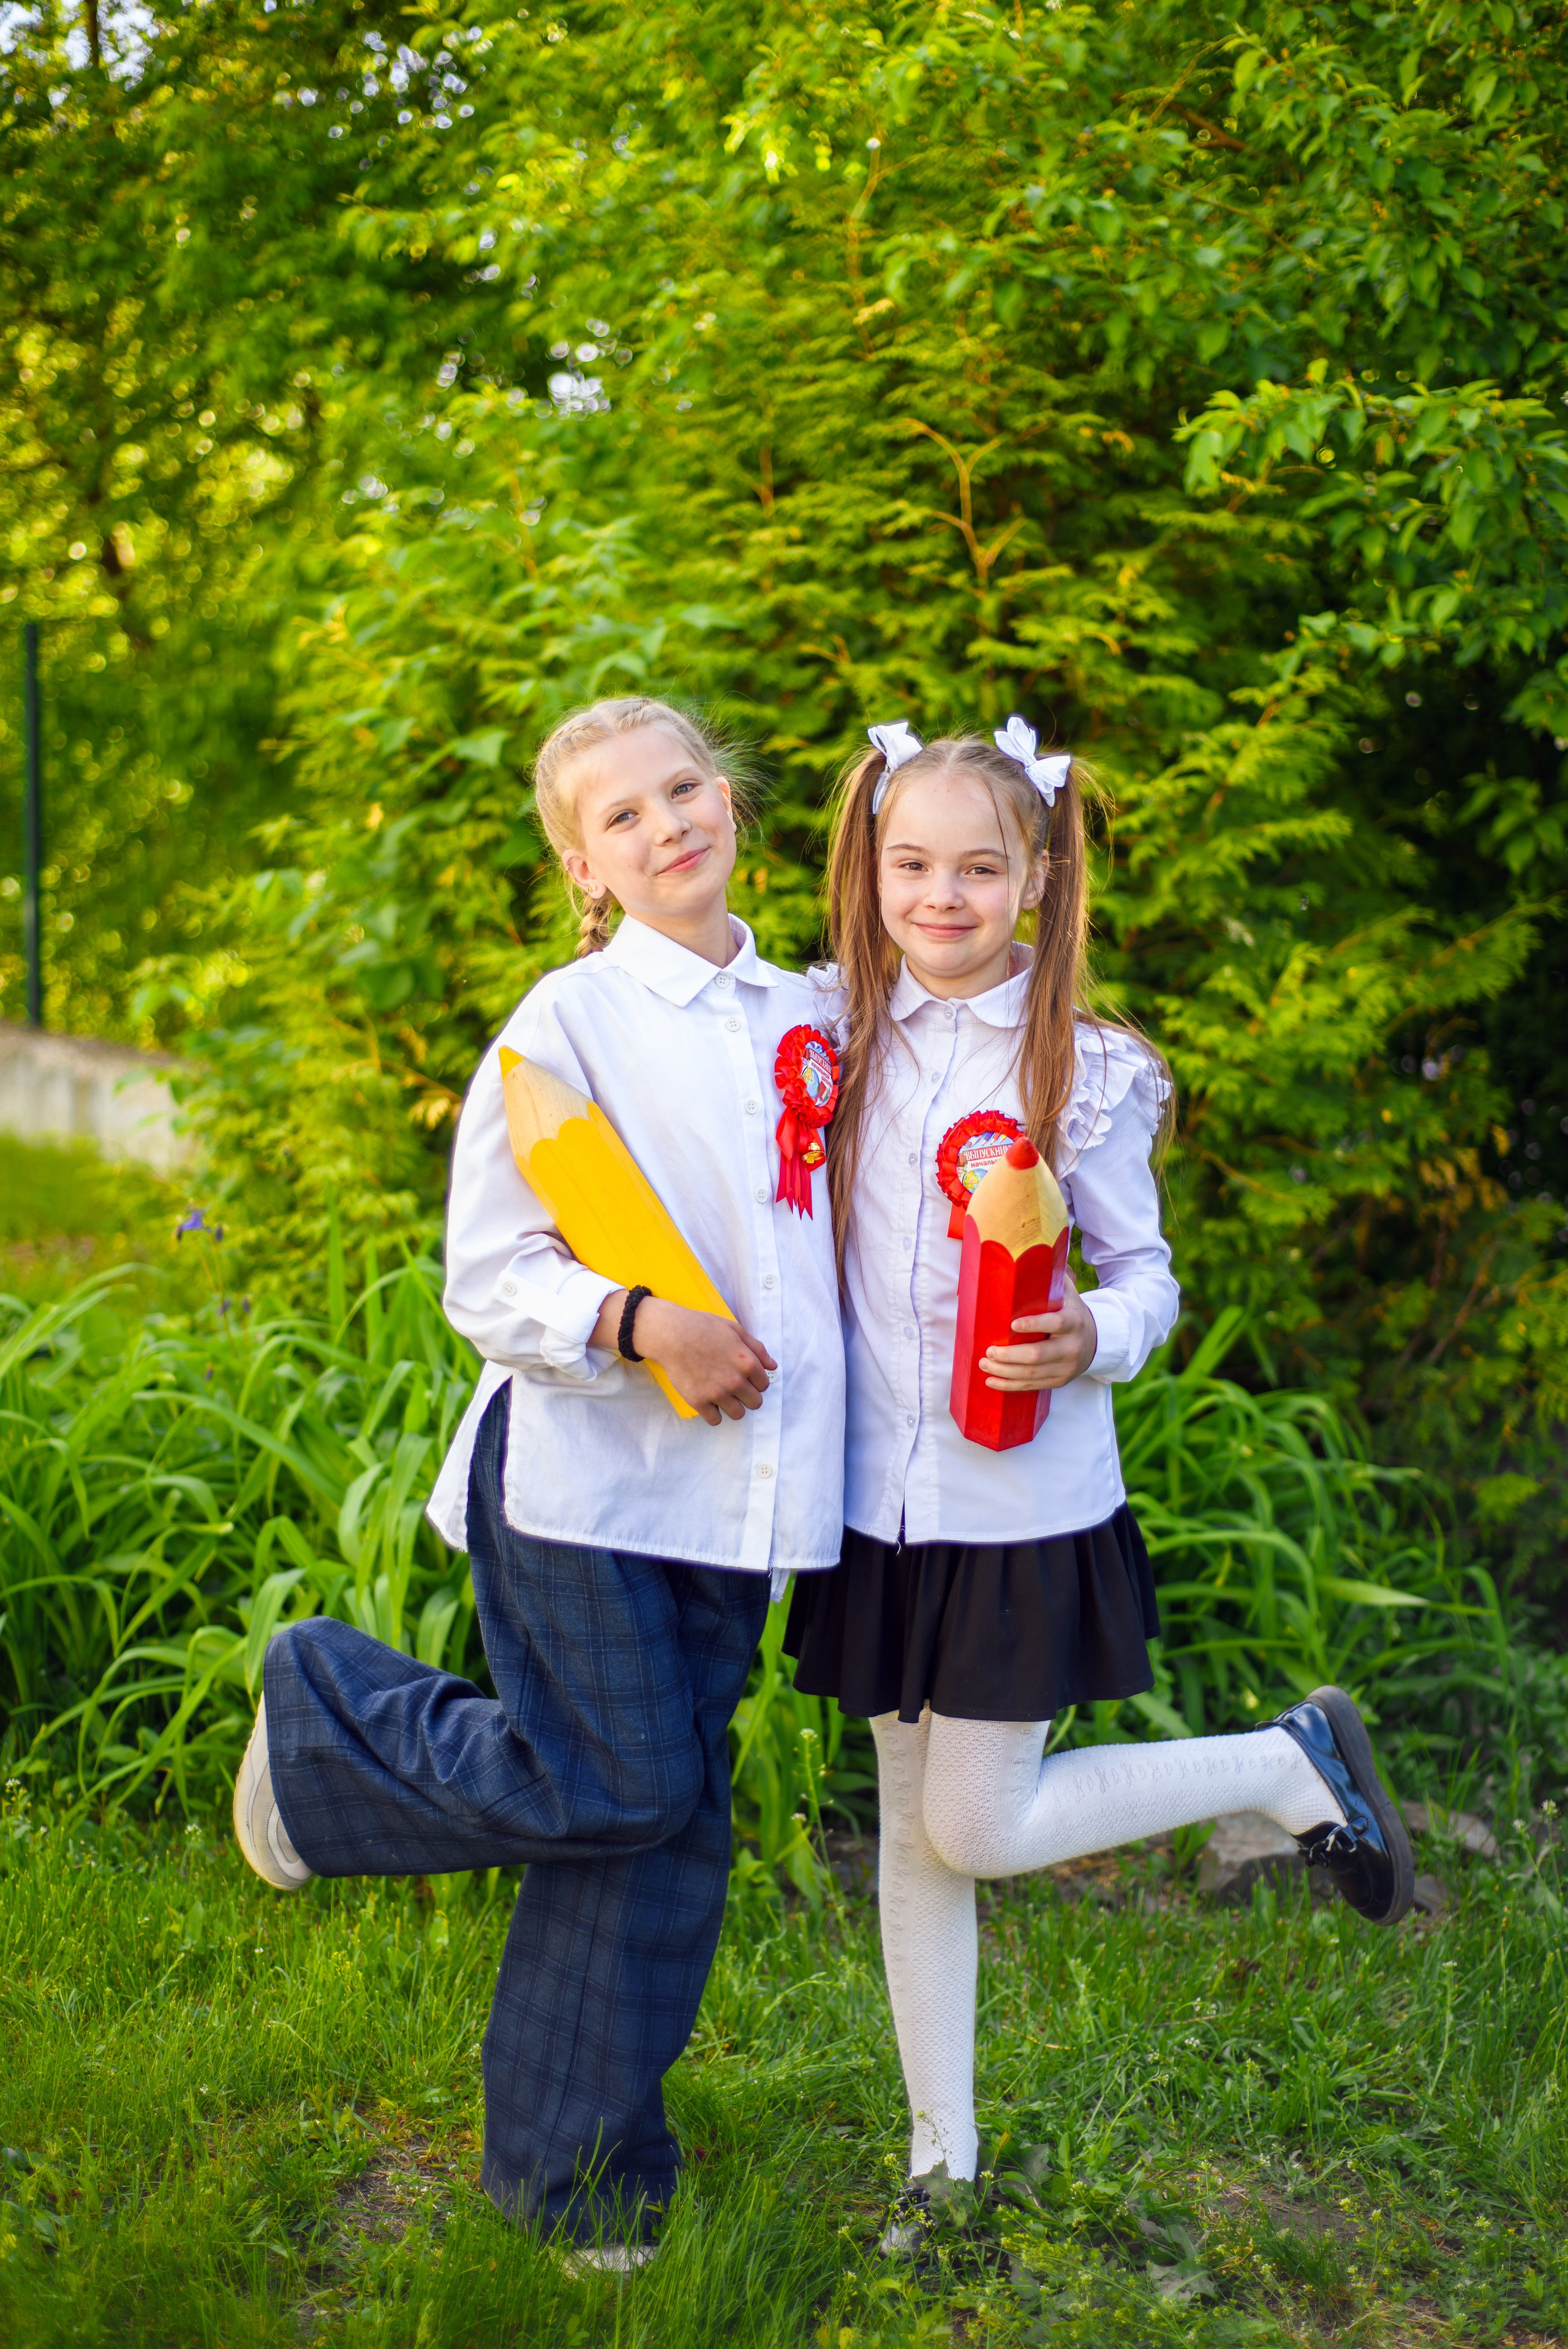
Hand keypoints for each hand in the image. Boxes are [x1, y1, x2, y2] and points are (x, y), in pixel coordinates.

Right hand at [593, 1290, 776, 1424]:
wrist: (672, 1334)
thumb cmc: (703, 1327)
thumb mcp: (735, 1330)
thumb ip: (757, 1349)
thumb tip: (773, 1366)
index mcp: (747, 1363)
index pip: (764, 1385)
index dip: (756, 1381)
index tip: (746, 1377)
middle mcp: (735, 1381)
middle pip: (755, 1403)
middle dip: (748, 1396)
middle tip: (735, 1387)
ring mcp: (717, 1393)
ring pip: (738, 1414)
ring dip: (733, 1406)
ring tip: (723, 1396)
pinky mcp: (698, 1401)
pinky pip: (715, 1420)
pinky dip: (714, 1414)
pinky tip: (709, 1403)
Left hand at [980, 1273, 1097, 1392]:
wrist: (1095, 1340)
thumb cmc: (1070, 1311)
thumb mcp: (1067, 1293)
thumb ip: (1050, 1277)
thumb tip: (1026, 1253)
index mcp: (1073, 1321)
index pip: (1054, 1324)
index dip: (1034, 1325)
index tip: (1012, 1325)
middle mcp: (1071, 1347)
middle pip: (1037, 1355)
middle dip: (1009, 1355)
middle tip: (988, 1351)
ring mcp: (1066, 1367)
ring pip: (1031, 1374)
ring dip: (1004, 1372)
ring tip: (983, 1364)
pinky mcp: (1059, 1381)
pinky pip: (1031, 1386)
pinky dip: (1009, 1386)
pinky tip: (991, 1381)